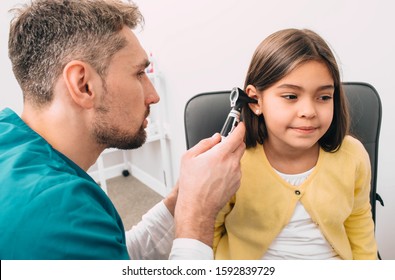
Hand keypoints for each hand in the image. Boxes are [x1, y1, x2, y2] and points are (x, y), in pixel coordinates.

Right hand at [174, 123, 245, 245]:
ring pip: (238, 159)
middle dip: (234, 142)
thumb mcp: (189, 157)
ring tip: (215, 166)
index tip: (239, 125)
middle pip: (241, 146)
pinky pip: (236, 171)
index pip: (237, 135)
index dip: (240, 128)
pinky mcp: (237, 184)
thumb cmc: (191, 184)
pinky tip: (217, 176)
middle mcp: (232, 163)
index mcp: (220, 154)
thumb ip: (204, 143)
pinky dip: (230, 169)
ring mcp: (236, 174)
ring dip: (231, 157)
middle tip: (223, 145)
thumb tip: (215, 138)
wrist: (197, 207)